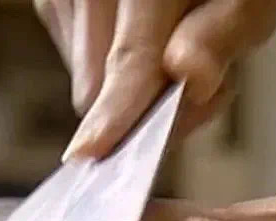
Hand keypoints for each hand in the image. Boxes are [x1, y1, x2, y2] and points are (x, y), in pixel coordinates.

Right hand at [32, 0, 275, 159]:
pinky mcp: (53, 2)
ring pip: (86, 79)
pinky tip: (149, 39)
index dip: (116, 111)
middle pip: (97, 84)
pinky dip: (115, 66)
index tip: (92, 151)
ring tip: (178, 48)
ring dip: (131, 87)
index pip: (130, 58)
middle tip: (206, 86)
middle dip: (144, 106)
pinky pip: (79, 63)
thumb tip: (188, 77)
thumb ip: (222, 37)